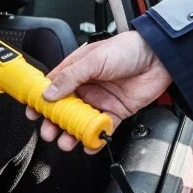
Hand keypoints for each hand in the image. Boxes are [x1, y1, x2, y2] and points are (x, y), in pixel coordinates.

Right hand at [25, 31, 172, 152]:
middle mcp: (87, 86)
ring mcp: (101, 100)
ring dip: (72, 133)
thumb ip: (71, 77)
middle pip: (65, 109)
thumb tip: (49, 93)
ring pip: (81, 122)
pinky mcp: (116, 112)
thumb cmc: (128, 49)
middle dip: (55, 123)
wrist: (159, 58)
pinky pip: (102, 129)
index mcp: (77, 70)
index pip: (53, 87)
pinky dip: (95, 139)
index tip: (32, 112)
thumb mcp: (94, 59)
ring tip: (66, 142)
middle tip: (48, 132)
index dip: (41, 100)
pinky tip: (89, 144)